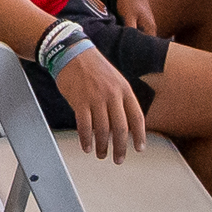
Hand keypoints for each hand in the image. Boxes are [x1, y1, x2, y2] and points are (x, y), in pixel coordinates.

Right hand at [57, 38, 144, 157]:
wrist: (72, 52)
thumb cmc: (93, 67)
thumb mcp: (115, 79)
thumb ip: (120, 100)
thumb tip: (123, 125)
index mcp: (124, 89)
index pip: (137, 118)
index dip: (139, 136)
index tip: (139, 149)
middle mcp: (112, 95)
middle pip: (120, 129)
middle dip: (120, 148)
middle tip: (118, 159)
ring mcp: (96, 98)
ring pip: (102, 130)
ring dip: (102, 146)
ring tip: (101, 154)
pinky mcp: (79, 101)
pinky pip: (84, 126)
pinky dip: (86, 139)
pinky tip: (87, 146)